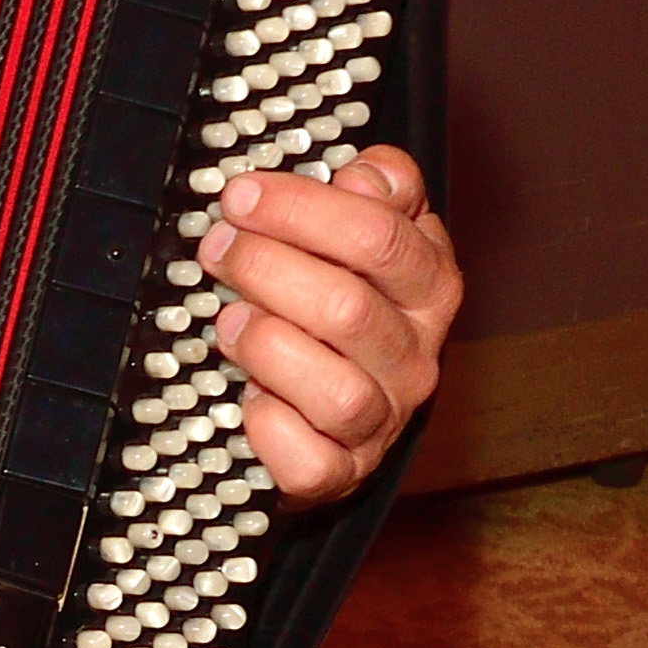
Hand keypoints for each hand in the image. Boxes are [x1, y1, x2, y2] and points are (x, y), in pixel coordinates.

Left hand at [197, 144, 461, 503]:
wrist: (345, 411)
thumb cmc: (347, 309)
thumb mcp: (373, 239)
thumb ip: (380, 193)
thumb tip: (364, 174)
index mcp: (429, 287)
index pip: (380, 236)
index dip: (301, 208)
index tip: (241, 195)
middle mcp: (416, 356)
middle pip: (348, 308)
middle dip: (266, 268)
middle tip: (218, 247)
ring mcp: (383, 419)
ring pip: (336, 390)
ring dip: (267, 346)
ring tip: (228, 321)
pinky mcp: (343, 473)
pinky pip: (311, 461)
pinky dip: (270, 428)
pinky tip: (248, 397)